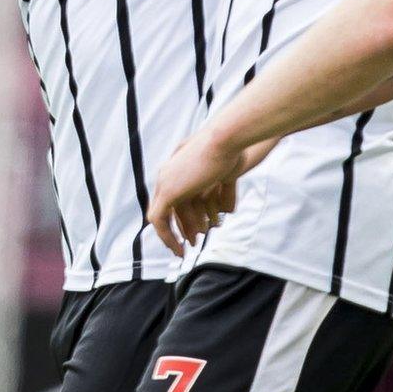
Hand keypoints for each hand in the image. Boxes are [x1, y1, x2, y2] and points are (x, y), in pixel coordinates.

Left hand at [146, 129, 244, 255]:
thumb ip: (220, 191)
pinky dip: (167, 236)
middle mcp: (167, 173)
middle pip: (166, 207)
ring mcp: (165, 182)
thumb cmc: (232, 150)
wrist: (226, 139)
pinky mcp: (167, 191)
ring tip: (181, 252)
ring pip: (160, 217)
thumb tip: (225, 212)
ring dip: (170, 236)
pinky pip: (160, 220)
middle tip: (183, 247)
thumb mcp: (226, 174)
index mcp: (178, 166)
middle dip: (175, 228)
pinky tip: (178, 248)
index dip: (183, 217)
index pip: (175, 198)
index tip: (194, 232)